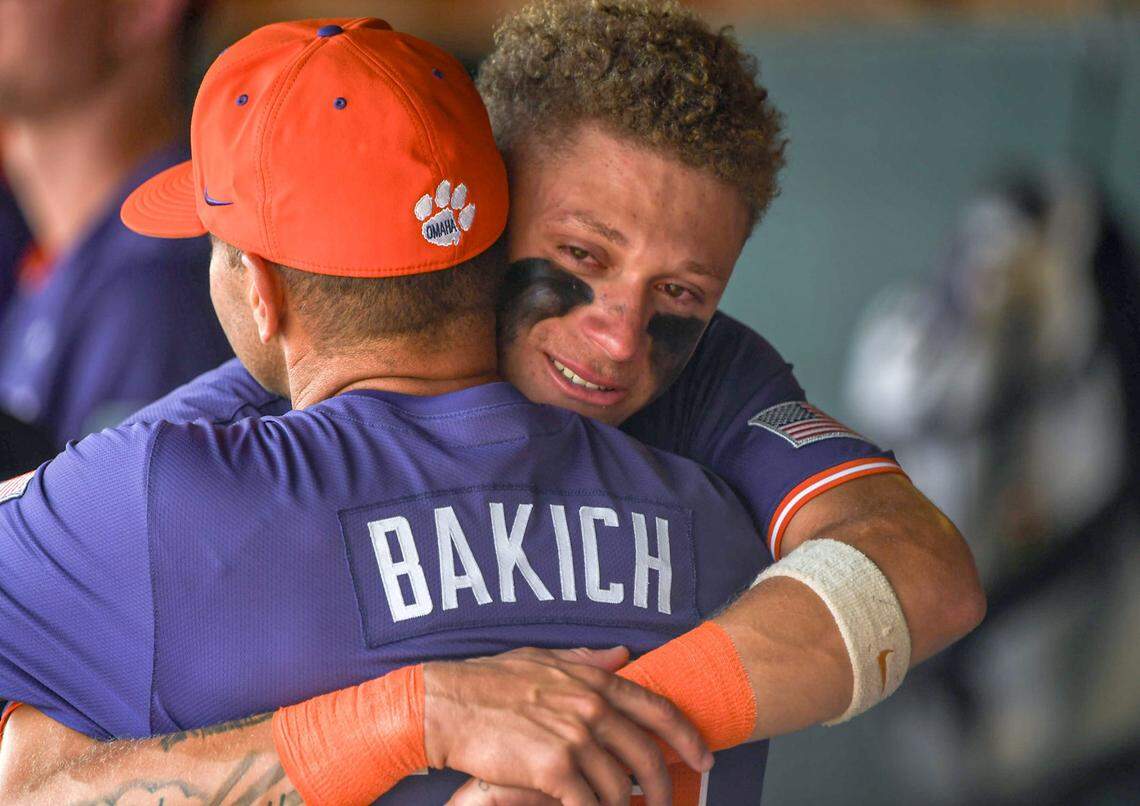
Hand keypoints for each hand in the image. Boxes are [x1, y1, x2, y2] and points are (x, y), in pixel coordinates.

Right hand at [423, 646, 711, 805]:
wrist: (447, 704)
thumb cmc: (489, 681)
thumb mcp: (543, 658)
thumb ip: (588, 660)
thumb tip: (623, 656)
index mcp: (594, 681)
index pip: (657, 710)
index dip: (687, 738)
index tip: (704, 758)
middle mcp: (591, 708)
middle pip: (647, 757)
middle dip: (661, 788)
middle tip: (663, 805)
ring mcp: (575, 739)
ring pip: (619, 789)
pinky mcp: (554, 771)